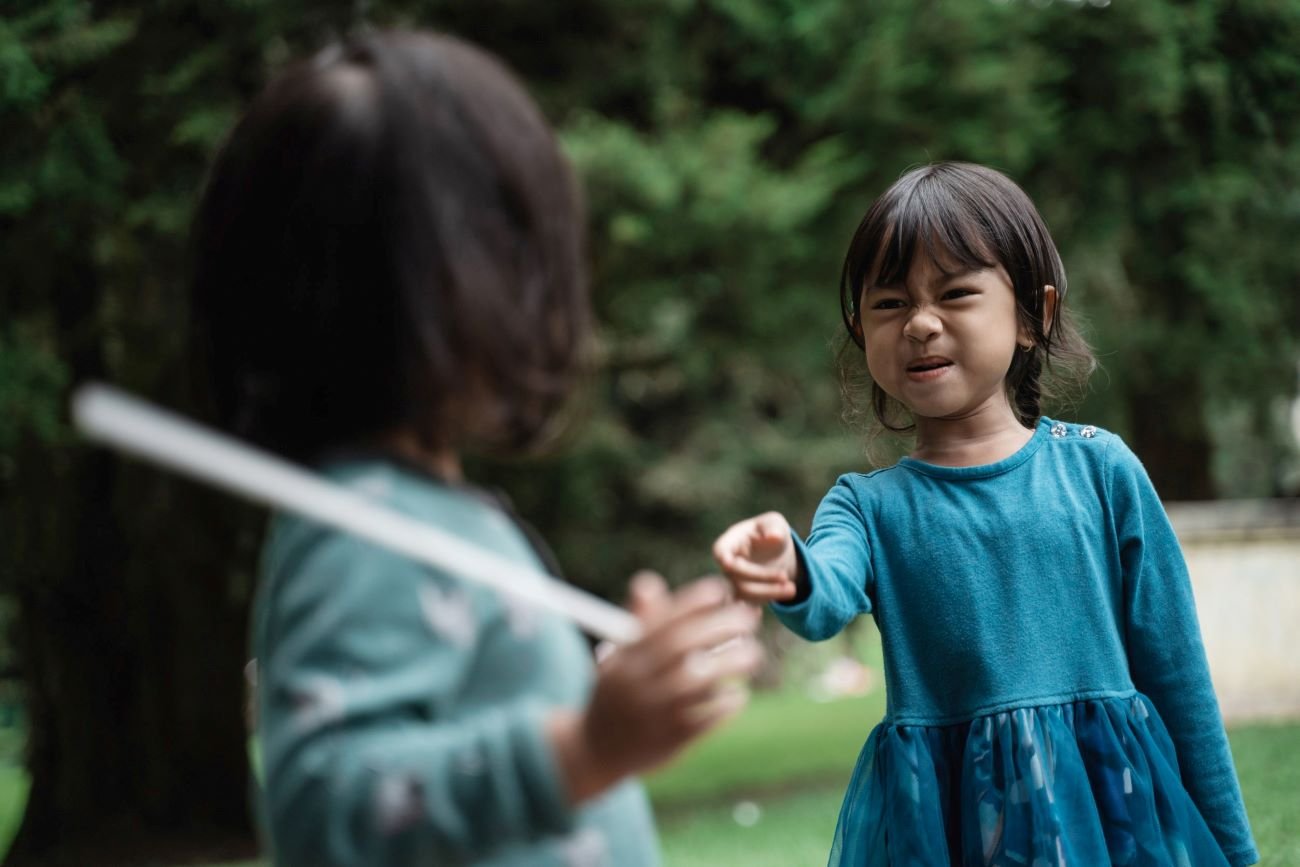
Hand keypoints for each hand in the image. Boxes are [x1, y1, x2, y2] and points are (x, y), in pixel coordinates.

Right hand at [550, 571, 762, 802]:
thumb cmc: (617, 693)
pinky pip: (704, 717)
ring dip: (731, 663)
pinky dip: (725, 703)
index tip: (719, 590)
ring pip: (696, 680)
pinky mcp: (668, 739)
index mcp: (625, 656)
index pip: (660, 620)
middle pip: (681, 643)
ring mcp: (652, 711)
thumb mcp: (618, 658)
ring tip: (753, 654)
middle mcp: (636, 679)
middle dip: (719, 625)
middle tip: (749, 617)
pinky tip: (738, 694)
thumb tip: (649, 582)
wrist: (595, 749)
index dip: (691, 602)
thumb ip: (638, 623)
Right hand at [712, 511, 799, 602]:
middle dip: (761, 578)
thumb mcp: (775, 523)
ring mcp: (733, 581)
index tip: (735, 565)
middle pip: (735, 577)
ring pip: (744, 594)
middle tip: (786, 578)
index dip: (728, 562)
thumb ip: (773, 527)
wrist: (778, 552)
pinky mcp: (744, 595)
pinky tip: (786, 592)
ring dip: (768, 593)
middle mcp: (727, 564)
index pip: (721, 553)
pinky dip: (769, 598)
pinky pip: (752, 602)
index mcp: (729, 543)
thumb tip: (774, 536)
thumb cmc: (772, 531)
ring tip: (792, 589)